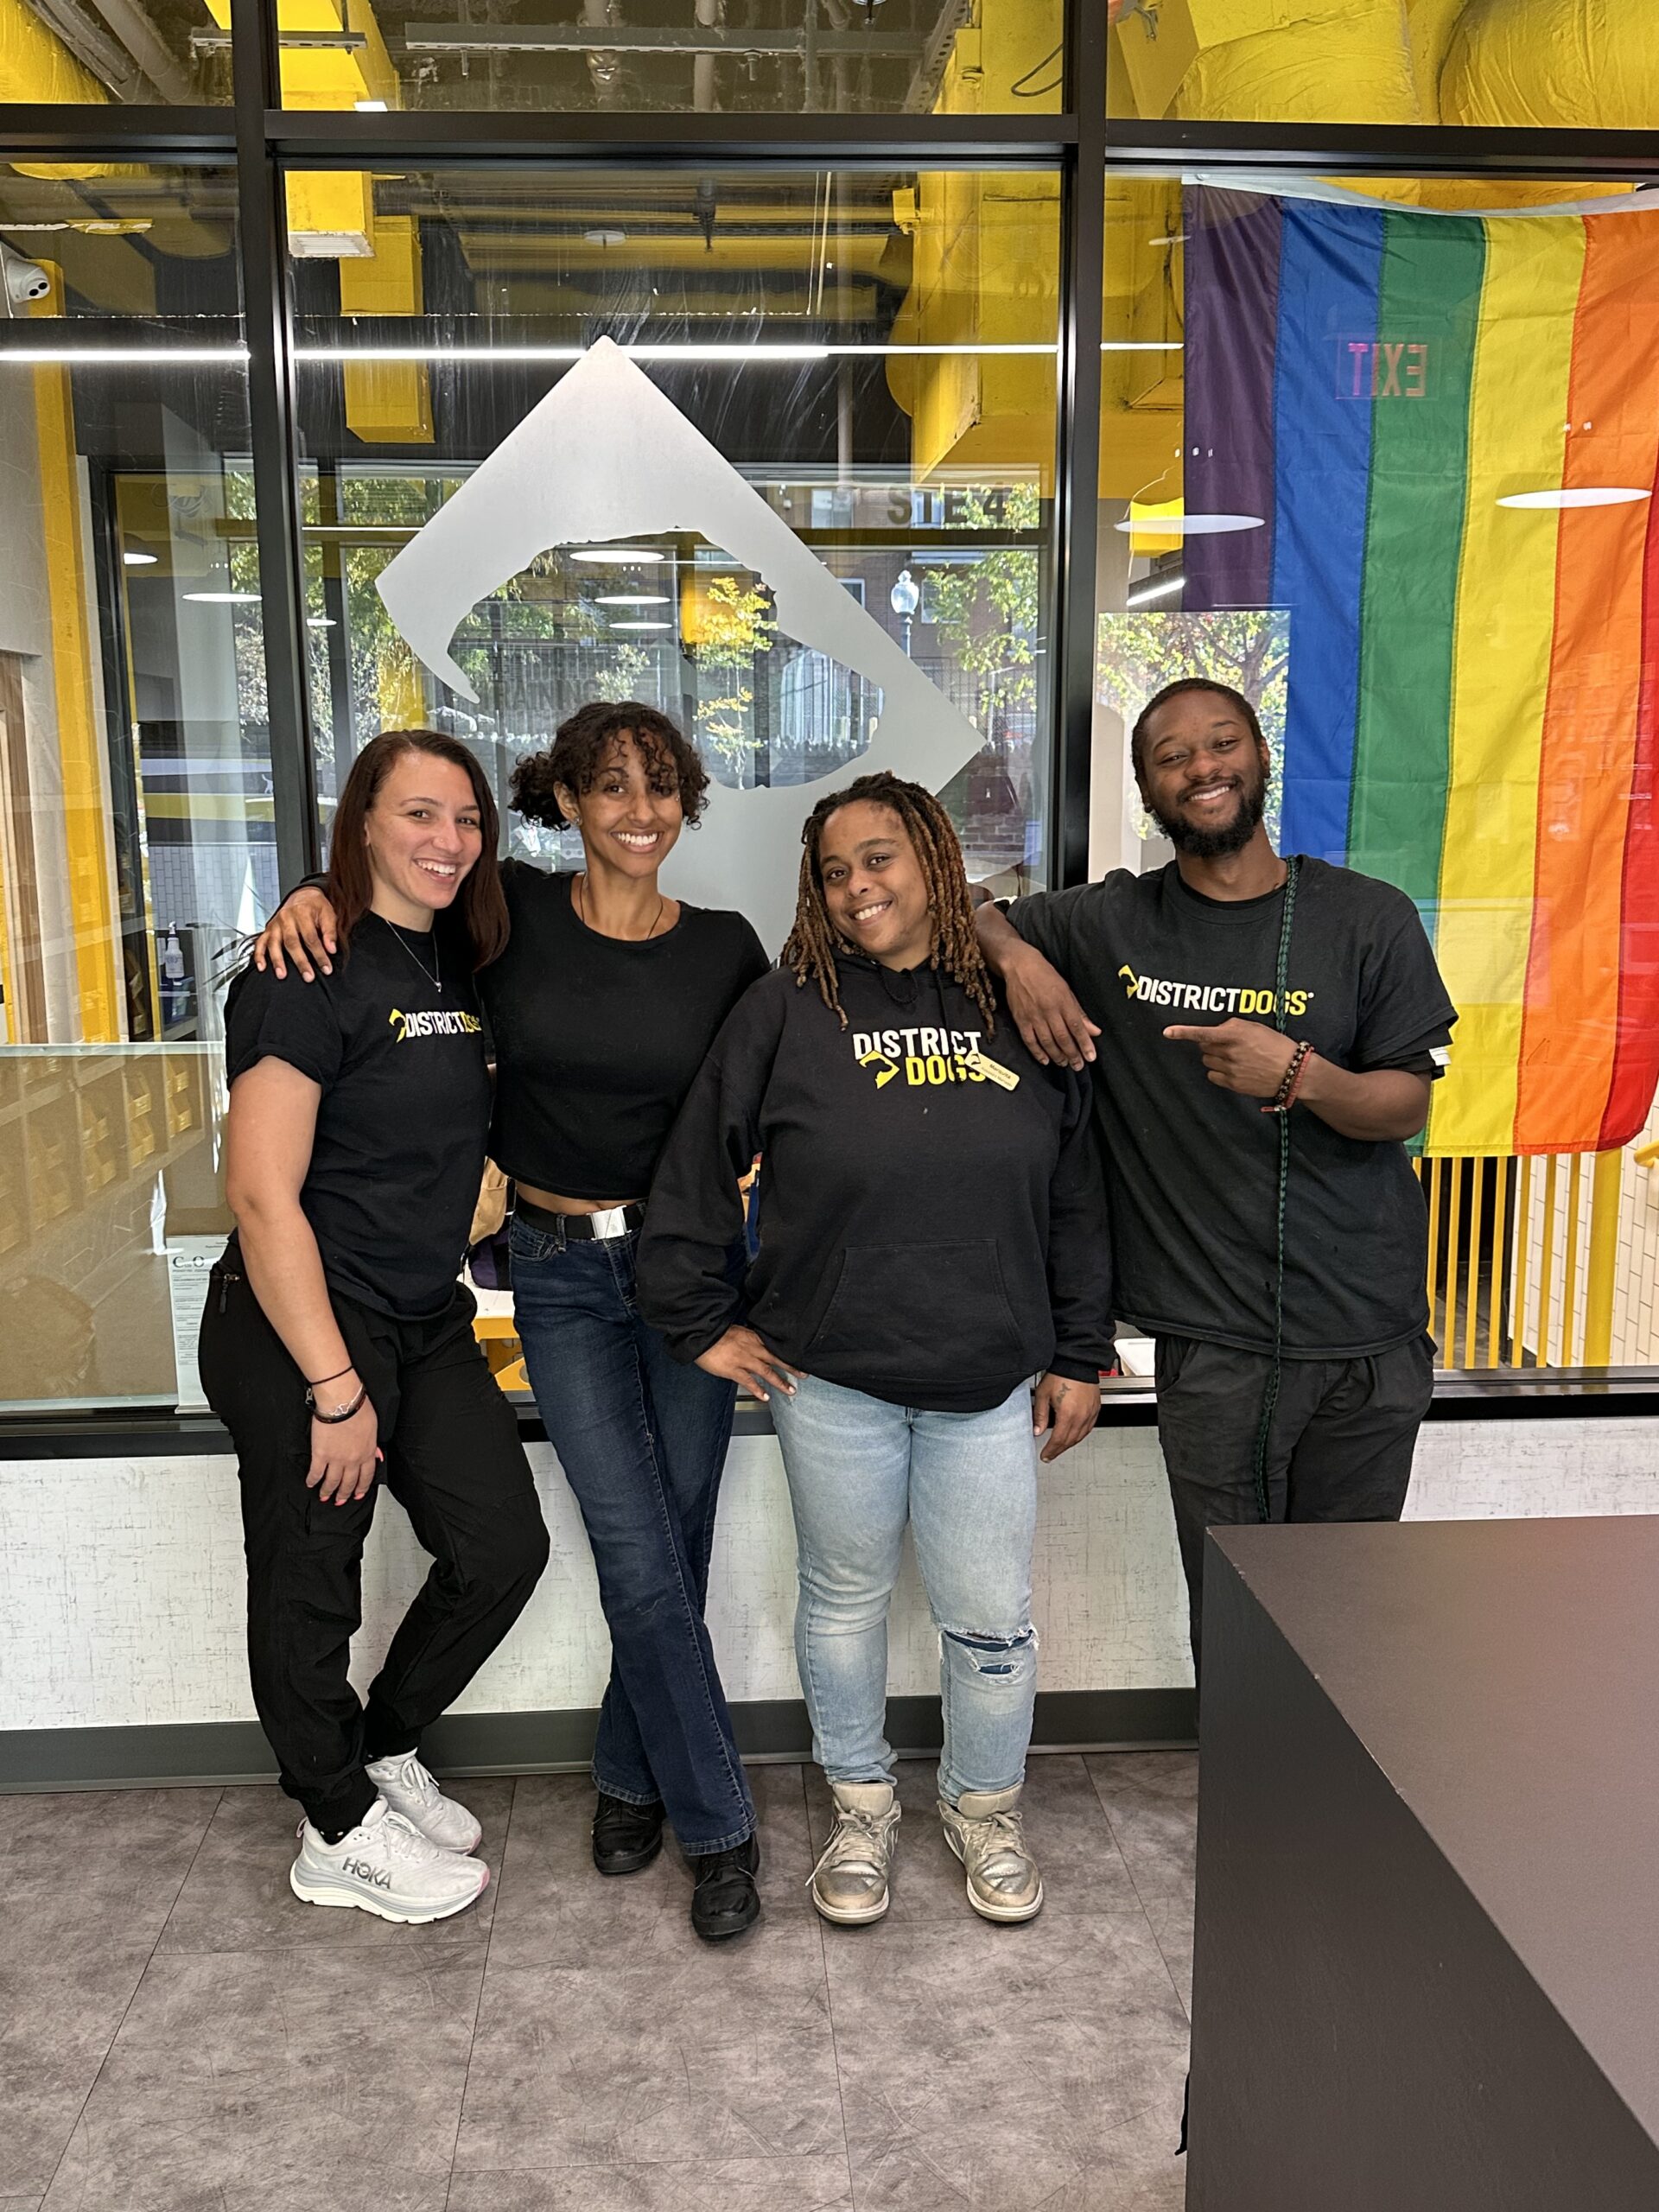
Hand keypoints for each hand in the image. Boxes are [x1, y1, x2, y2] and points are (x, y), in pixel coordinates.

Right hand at [254, 887, 338, 981]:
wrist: (303, 895)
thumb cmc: (316, 906)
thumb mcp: (328, 914)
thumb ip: (330, 931)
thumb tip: (331, 949)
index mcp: (302, 913)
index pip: (311, 938)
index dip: (319, 954)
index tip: (326, 968)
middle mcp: (286, 918)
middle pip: (292, 942)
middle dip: (300, 962)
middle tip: (308, 976)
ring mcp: (275, 924)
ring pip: (274, 944)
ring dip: (277, 960)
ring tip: (282, 975)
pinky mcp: (268, 929)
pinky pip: (260, 942)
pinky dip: (259, 955)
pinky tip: (262, 967)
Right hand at [306, 1380, 380, 1503]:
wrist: (342, 1402)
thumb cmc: (358, 1409)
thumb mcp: (374, 1427)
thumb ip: (373, 1445)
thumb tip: (377, 1455)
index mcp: (367, 1452)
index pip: (366, 1476)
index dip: (361, 1488)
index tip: (358, 1495)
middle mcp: (353, 1459)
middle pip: (349, 1483)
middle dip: (344, 1494)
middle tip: (340, 1500)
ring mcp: (336, 1459)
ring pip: (332, 1482)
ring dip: (328, 1492)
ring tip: (324, 1497)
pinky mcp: (320, 1455)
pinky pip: (316, 1472)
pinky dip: (312, 1480)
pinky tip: (310, 1483)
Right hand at [695, 1326, 802, 1401]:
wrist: (701, 1335)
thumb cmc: (716, 1332)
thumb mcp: (737, 1330)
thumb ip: (748, 1338)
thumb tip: (756, 1342)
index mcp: (753, 1337)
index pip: (775, 1346)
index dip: (787, 1353)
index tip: (798, 1357)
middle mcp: (752, 1348)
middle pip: (776, 1358)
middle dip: (791, 1367)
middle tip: (803, 1374)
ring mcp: (744, 1359)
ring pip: (767, 1371)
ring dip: (780, 1382)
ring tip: (790, 1390)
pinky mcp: (733, 1370)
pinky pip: (749, 1382)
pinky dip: (758, 1390)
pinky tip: (765, 1397)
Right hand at [1005, 945, 1100, 1070]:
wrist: (1019, 966)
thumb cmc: (1045, 976)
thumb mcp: (1066, 990)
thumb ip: (1079, 1012)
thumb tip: (1094, 1030)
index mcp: (1063, 1002)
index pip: (1077, 1027)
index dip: (1085, 1044)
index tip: (1091, 1057)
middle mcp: (1049, 1010)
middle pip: (1063, 1038)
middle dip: (1073, 1054)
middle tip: (1079, 1066)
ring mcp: (1034, 1016)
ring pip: (1047, 1042)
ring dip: (1057, 1055)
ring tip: (1064, 1064)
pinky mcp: (1020, 1019)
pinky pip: (1030, 1040)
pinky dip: (1037, 1052)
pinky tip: (1045, 1060)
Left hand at [1032, 1372, 1099, 1461]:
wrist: (1078, 1362)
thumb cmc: (1061, 1374)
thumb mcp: (1043, 1394)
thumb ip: (1040, 1415)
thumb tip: (1037, 1430)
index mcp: (1068, 1414)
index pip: (1059, 1440)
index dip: (1051, 1450)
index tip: (1045, 1455)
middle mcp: (1081, 1416)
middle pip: (1070, 1441)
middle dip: (1059, 1450)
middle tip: (1050, 1454)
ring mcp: (1090, 1413)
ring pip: (1080, 1436)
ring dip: (1069, 1444)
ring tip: (1060, 1447)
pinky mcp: (1096, 1409)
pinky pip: (1089, 1428)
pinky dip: (1081, 1435)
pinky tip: (1075, 1435)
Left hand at [1164, 1018, 1299, 1099]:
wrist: (1293, 1071)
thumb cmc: (1276, 1045)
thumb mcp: (1256, 1027)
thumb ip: (1232, 1026)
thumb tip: (1216, 1031)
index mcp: (1236, 1034)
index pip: (1203, 1033)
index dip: (1183, 1032)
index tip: (1167, 1032)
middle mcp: (1230, 1051)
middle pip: (1203, 1047)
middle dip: (1211, 1045)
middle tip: (1228, 1045)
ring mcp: (1230, 1069)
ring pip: (1207, 1062)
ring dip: (1215, 1058)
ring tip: (1234, 1058)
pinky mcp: (1233, 1084)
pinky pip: (1212, 1076)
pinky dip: (1218, 1072)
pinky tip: (1233, 1070)